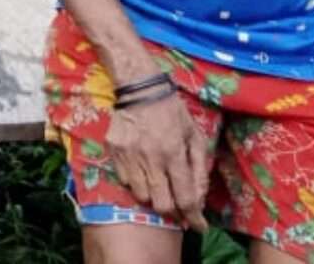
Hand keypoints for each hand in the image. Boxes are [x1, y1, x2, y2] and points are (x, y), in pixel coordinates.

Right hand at [104, 92, 208, 230]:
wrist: (139, 87)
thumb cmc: (172, 111)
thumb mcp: (195, 135)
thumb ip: (199, 167)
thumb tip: (199, 197)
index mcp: (174, 152)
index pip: (185, 197)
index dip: (194, 217)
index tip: (199, 226)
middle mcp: (151, 157)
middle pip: (161, 204)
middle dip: (173, 211)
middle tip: (177, 208)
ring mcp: (129, 155)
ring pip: (141, 196)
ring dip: (153, 196)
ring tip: (159, 184)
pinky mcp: (114, 151)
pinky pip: (125, 180)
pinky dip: (136, 182)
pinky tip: (143, 169)